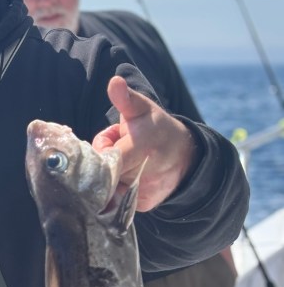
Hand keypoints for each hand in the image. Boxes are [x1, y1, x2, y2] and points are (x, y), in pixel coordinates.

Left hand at [92, 76, 198, 211]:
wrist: (184, 156)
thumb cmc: (156, 128)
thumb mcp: (142, 109)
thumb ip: (125, 98)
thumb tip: (114, 82)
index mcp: (142, 147)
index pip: (107, 156)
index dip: (102, 149)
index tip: (107, 143)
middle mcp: (144, 173)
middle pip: (103, 170)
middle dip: (104, 159)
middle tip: (118, 148)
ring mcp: (144, 191)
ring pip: (108, 186)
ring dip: (110, 174)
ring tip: (125, 162)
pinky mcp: (143, 204)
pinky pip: (117, 198)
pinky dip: (118, 187)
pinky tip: (130, 176)